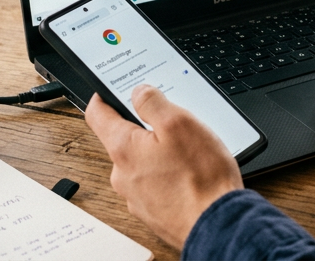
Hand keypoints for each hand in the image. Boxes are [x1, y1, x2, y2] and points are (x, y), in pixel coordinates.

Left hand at [85, 86, 243, 247]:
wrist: (217, 224)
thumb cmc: (201, 177)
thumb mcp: (179, 123)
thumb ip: (153, 102)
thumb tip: (138, 92)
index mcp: (124, 148)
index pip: (97, 115)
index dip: (101, 97)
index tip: (106, 90)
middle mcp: (123, 175)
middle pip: (122, 140)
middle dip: (142, 128)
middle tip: (169, 123)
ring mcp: (137, 196)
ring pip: (140, 163)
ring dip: (157, 153)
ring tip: (187, 153)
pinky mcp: (153, 211)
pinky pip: (154, 183)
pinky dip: (167, 175)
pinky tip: (189, 174)